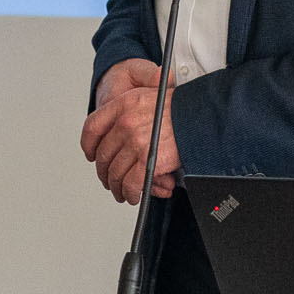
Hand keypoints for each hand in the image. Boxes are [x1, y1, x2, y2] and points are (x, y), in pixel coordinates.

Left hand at [81, 60, 177, 203]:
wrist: (204, 115)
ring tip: (122, 192)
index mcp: (124, 103)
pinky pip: (130, 183)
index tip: (91, 155)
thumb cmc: (184, 109)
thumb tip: (120, 132)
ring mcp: (135, 141)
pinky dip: (130, 193)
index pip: (93, 126)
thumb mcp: (152, 97)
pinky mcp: (147, 159)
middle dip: (105, 173)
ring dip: (117, 187)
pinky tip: (133, 196)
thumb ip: (132, 111)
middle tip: (111, 181)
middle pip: (103, 155)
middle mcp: (126, 121)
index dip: (89, 145)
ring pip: (115, 172)